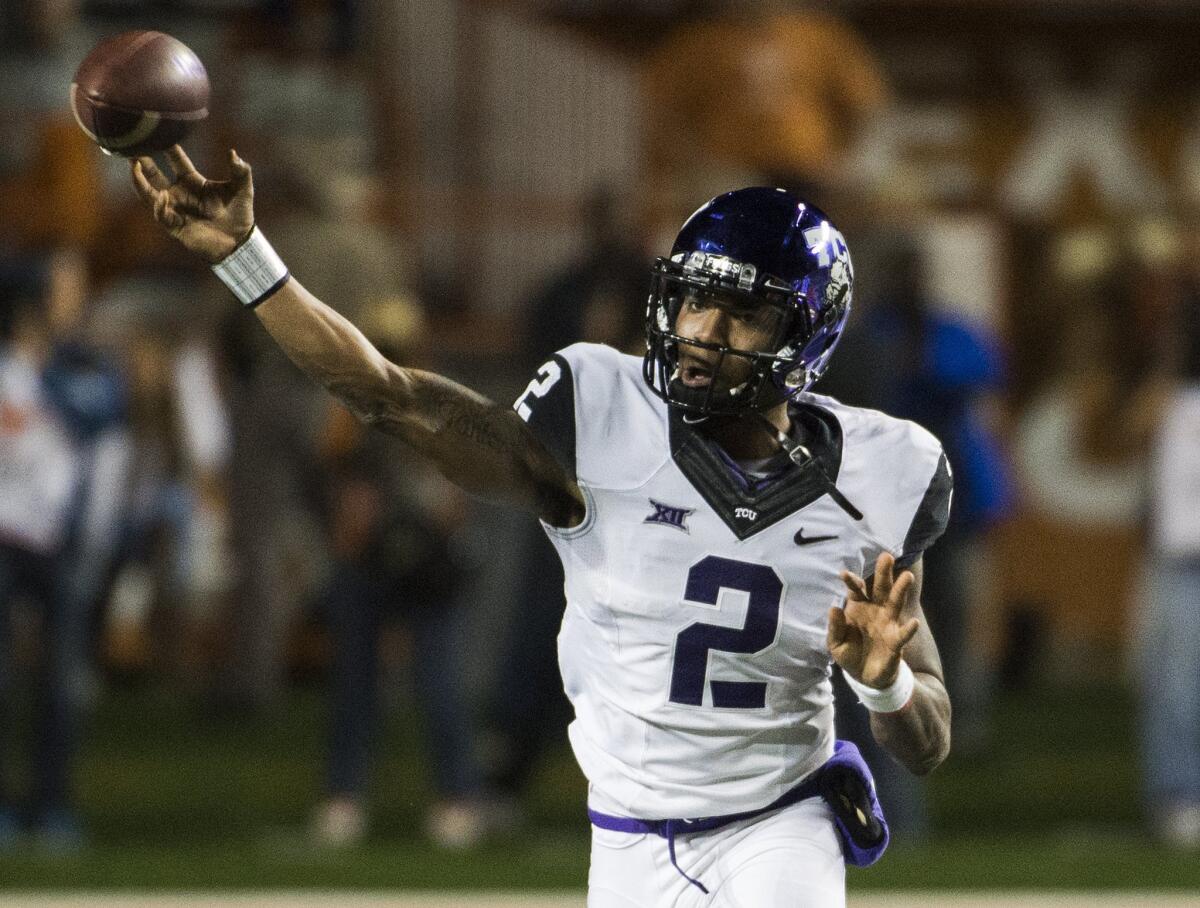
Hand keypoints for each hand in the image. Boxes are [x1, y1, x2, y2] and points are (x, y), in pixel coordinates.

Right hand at [131, 146, 254, 263]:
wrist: (239, 242)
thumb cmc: (239, 215)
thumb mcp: (243, 190)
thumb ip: (241, 171)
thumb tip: (233, 153)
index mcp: (193, 181)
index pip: (176, 159)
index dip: (168, 146)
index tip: (159, 130)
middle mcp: (180, 192)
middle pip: (155, 173)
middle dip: (143, 160)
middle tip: (133, 144)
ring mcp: (175, 209)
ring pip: (149, 193)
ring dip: (139, 180)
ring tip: (133, 165)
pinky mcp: (175, 226)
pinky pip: (161, 214)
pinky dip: (160, 205)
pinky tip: (162, 196)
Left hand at [828, 551, 919, 688]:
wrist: (864, 676)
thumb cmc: (849, 652)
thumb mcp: (836, 642)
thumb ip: (835, 626)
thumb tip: (833, 608)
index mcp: (858, 607)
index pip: (856, 589)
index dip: (851, 581)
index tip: (844, 574)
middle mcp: (876, 610)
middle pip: (880, 588)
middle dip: (883, 573)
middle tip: (886, 556)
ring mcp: (888, 624)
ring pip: (895, 603)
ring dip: (901, 590)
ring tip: (906, 576)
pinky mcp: (896, 641)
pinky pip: (903, 633)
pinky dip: (909, 628)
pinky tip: (914, 622)